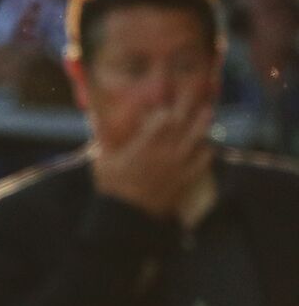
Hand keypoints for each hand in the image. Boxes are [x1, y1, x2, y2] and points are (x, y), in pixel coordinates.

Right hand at [91, 92, 213, 218]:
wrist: (126, 217)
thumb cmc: (111, 188)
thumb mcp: (103, 160)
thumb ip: (105, 139)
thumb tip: (99, 123)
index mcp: (145, 145)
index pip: (163, 118)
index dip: (167, 103)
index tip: (168, 93)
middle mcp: (165, 151)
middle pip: (184, 121)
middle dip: (190, 102)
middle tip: (196, 88)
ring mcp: (179, 165)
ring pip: (199, 137)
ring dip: (203, 122)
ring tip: (206, 110)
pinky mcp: (186, 178)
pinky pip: (203, 159)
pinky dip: (206, 148)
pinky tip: (204, 143)